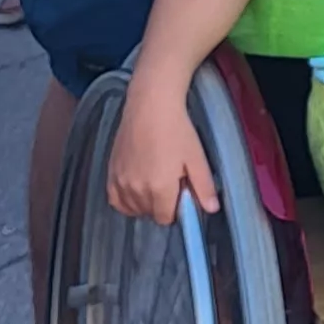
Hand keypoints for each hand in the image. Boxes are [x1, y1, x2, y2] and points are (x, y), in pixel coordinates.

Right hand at [106, 92, 219, 222]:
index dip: (175, 209)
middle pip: (149, 213)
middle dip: (161, 204)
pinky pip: (115, 199)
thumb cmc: (176, 130)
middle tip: (169, 182)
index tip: (180, 193)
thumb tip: (212, 209)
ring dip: (144, 203)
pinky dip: (125, 200)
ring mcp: (120, 181)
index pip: (165, 218)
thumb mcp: (196, 158)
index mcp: (160, 189)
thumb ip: (204, 187)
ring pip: (132, 208)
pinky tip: (135, 188)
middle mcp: (136, 190)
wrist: (150, 105)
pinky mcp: (110, 172)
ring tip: (154, 181)